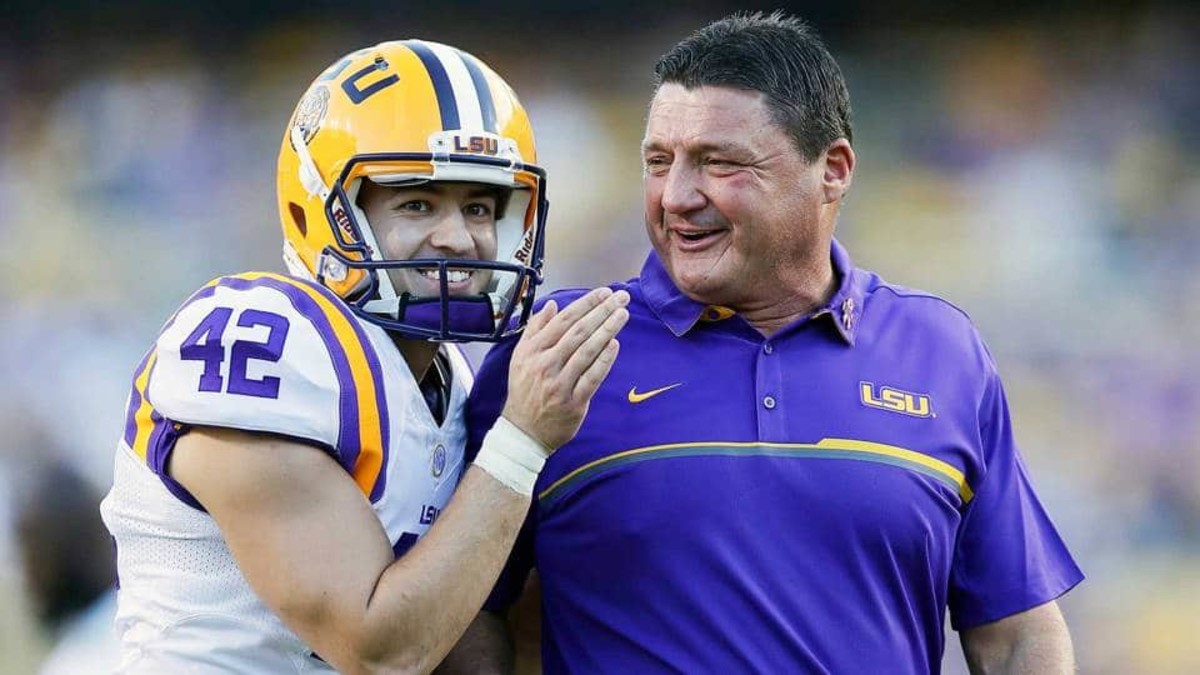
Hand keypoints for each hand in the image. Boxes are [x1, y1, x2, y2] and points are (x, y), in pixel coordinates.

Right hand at [501, 287, 629, 449]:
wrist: (523, 431)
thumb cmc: (525, 390)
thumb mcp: (520, 356)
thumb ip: (535, 329)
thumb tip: (553, 305)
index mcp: (532, 350)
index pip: (563, 320)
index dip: (586, 304)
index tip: (604, 293)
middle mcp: (545, 364)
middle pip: (578, 332)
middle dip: (602, 311)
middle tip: (621, 297)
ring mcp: (559, 384)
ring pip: (587, 351)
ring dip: (607, 329)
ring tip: (623, 314)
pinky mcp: (573, 402)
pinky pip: (592, 377)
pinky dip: (604, 359)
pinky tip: (616, 344)